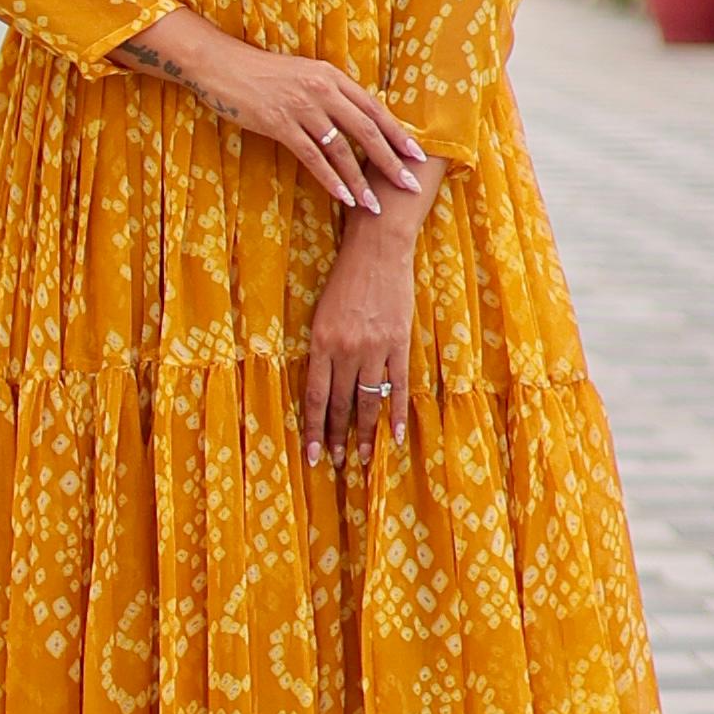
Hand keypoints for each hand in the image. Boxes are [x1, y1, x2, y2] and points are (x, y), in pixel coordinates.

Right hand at [112, 11, 426, 213]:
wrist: (222, 65)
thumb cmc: (262, 73)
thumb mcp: (303, 75)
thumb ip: (329, 93)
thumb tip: (354, 118)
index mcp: (331, 76)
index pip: (374, 108)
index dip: (397, 133)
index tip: (417, 155)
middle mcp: (322, 89)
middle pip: (366, 129)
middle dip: (390, 160)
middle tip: (408, 185)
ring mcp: (301, 106)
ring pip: (341, 149)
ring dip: (360, 180)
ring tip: (375, 204)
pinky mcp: (279, 123)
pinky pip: (312, 157)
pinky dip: (330, 180)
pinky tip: (343, 197)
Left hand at [305, 211, 418, 464]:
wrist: (378, 250)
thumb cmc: (346, 278)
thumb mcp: (323, 313)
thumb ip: (323, 349)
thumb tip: (323, 387)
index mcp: (322, 342)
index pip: (317, 396)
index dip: (315, 429)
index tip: (313, 454)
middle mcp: (347, 349)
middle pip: (341, 403)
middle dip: (337, 437)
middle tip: (336, 463)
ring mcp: (375, 348)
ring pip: (368, 400)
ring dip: (364, 433)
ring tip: (361, 458)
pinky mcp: (399, 343)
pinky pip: (397, 385)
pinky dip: (397, 412)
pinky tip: (396, 435)